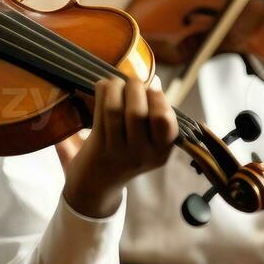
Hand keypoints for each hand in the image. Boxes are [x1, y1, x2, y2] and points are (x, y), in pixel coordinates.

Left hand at [61, 76, 178, 218]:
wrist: (97, 184)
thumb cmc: (126, 153)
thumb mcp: (148, 141)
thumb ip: (153, 114)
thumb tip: (153, 80)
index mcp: (161, 151)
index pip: (165, 121)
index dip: (158, 98)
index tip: (151, 88)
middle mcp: (142, 154)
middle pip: (138, 111)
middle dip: (135, 87)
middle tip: (132, 83)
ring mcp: (118, 151)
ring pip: (115, 109)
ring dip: (116, 87)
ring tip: (116, 83)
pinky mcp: (98, 146)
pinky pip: (100, 111)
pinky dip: (102, 92)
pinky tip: (103, 87)